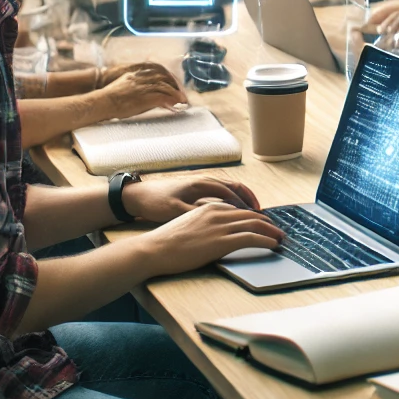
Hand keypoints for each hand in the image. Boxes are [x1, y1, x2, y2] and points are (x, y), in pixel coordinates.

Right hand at [97, 64, 184, 118]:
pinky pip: (163, 97)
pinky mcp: (145, 97)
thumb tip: (143, 89)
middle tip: (181, 93)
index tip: (174, 83)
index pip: (158, 69)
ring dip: (176, 94)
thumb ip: (133, 83)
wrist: (101, 102)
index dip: (168, 76)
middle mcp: (141, 78)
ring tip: (182, 101)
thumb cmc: (109, 98)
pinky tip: (176, 106)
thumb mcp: (122, 84)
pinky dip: (172, 101)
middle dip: (175, 85)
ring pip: (166, 87)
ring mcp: (144, 87)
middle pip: (165, 77)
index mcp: (136, 74)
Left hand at [123, 176, 261, 223]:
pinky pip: (222, 192)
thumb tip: (217, 218)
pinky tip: (233, 212)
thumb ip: (196, 213)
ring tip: (252, 213)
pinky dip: (233, 200)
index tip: (255, 217)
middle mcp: (204, 180)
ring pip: (230, 189)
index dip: (244, 205)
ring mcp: (201, 184)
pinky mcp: (197, 189)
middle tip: (261, 214)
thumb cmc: (155, 202)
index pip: (231, 192)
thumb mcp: (174, 210)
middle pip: (236, 186)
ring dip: (242, 199)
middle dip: (250, 199)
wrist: (137, 195)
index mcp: (200, 184)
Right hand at [138, 200, 283, 275]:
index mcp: (208, 207)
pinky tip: (273, 244)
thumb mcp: (187, 225)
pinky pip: (251, 238)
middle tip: (277, 229)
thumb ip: (203, 224)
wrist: (153, 250)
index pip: (238, 209)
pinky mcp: (221, 242)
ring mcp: (220, 227)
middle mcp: (217, 213)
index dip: (253, 217)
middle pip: (251, 215)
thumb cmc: (166, 242)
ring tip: (280, 237)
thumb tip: (213, 232)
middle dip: (267, 222)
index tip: (263, 223)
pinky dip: (266, 240)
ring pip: (255, 224)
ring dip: (271, 231)